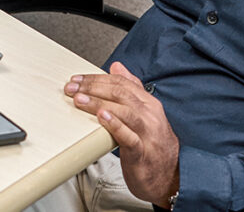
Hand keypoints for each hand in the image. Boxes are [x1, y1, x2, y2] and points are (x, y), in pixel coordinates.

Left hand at [65, 62, 179, 205]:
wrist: (171, 176)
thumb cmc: (153, 145)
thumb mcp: (144, 113)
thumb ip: (131, 89)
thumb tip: (116, 66)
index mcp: (149, 103)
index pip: (121, 82)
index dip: (97, 79)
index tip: (78, 79)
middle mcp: (150, 115)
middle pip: (120, 93)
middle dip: (93, 88)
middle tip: (72, 88)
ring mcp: (147, 133)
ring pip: (123, 111)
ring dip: (98, 103)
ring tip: (80, 100)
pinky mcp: (142, 153)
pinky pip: (129, 136)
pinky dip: (115, 125)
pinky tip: (102, 117)